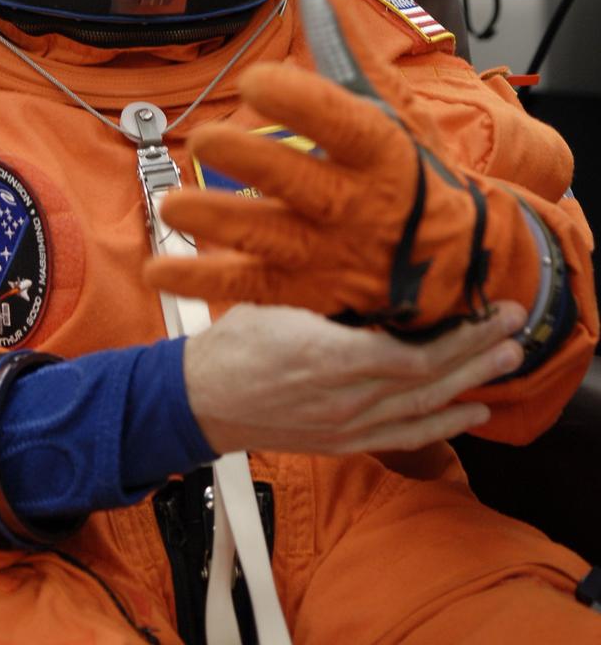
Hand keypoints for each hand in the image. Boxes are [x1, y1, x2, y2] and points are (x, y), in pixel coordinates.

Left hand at [146, 0, 542, 330]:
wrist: (457, 261)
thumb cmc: (414, 168)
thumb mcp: (393, 106)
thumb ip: (347, 48)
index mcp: (383, 151)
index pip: (346, 125)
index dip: (302, 104)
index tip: (257, 79)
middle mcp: (358, 204)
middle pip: (302, 184)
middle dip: (251, 162)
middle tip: (203, 140)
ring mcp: (330, 252)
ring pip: (271, 239)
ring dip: (219, 224)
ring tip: (171, 204)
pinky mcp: (307, 289)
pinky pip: (252, 288)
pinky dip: (205, 282)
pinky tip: (158, 270)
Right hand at [184, 300, 526, 456]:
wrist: (202, 399)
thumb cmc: (235, 343)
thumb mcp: (280, 301)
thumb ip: (332, 299)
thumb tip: (380, 276)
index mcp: (329, 357)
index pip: (416, 354)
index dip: (461, 336)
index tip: (491, 309)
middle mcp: (346, 399)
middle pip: (431, 380)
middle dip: (480, 353)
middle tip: (516, 328)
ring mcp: (347, 426)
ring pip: (425, 408)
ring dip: (472, 385)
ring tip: (508, 362)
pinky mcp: (344, 441)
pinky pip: (406, 436)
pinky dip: (444, 425)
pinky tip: (472, 412)